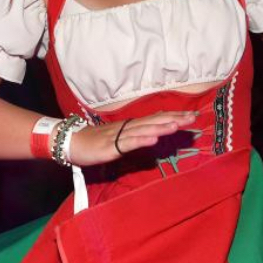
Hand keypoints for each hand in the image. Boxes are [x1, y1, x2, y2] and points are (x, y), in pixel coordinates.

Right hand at [67, 110, 197, 166]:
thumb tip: (152, 136)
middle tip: (193, 117)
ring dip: (161, 127)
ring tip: (177, 125)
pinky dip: (142, 140)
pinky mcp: (111, 147)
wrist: (69, 142)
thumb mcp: (118, 139)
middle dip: (174, 119)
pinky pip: (128, 143)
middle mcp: (127, 128)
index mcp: (130, 126)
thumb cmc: (93, 142)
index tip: (191, 115)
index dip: (173, 116)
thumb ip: (134, 138)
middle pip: (154, 121)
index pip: (155, 119)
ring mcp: (119, 136)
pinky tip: (153, 138)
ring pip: (143, 130)